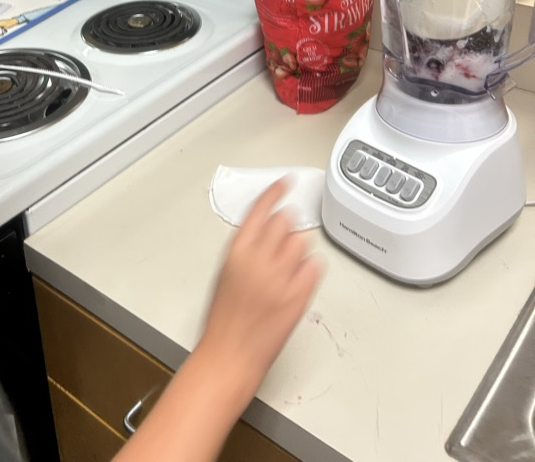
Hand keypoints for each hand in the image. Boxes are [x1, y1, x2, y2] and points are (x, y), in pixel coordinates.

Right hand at [111, 180, 322, 461]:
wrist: (230, 355)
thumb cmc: (222, 318)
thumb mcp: (225, 272)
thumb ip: (246, 248)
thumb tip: (266, 229)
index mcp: (237, 251)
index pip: (261, 208)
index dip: (276, 191)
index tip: (286, 181)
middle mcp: (260, 260)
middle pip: (285, 221)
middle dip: (287, 224)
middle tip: (284, 235)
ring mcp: (282, 278)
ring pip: (303, 241)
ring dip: (299, 245)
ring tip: (289, 262)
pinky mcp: (300, 296)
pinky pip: (315, 266)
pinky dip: (310, 266)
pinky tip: (299, 275)